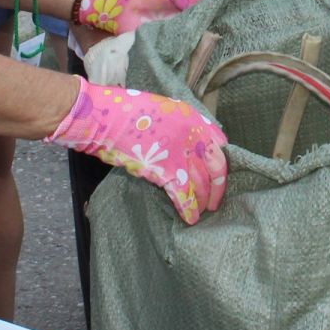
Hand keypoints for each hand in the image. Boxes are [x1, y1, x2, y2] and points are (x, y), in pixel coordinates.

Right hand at [47, 79, 227, 224]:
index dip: (220, 163)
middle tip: (215, 201)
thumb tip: (193, 143)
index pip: (220, 145)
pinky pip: (184, 196)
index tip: (217, 174)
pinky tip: (190, 218)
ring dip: (203, 201)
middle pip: (216, 168)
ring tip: (202, 212)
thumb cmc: (131, 112)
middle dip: (218, 188)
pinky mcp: (166, 172)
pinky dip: (188, 209)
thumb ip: (183, 125)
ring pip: (203, 184)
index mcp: (194, 120)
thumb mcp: (165, 110)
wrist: (109, 119)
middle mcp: (194, 137)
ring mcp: (182, 155)